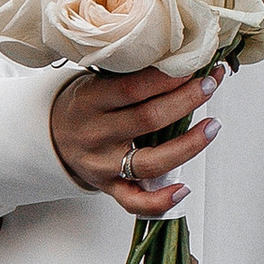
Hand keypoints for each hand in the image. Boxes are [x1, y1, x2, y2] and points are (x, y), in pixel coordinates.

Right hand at [49, 61, 221, 213]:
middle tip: (209, 85)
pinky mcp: (110, 188)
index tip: (192, 66)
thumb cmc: (84, 105)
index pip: (133, 89)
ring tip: (212, 126)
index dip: (167, 78)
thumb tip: (179, 61)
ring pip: (150, 162)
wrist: (51, 137)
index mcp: (90, 101)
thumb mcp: (95, 81)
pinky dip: (161, 200)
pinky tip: (183, 189)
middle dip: (186, 101)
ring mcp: (103, 165)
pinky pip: (135, 202)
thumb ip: (129, 76)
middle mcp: (96, 135)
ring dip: (188, 145)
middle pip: (148, 120)